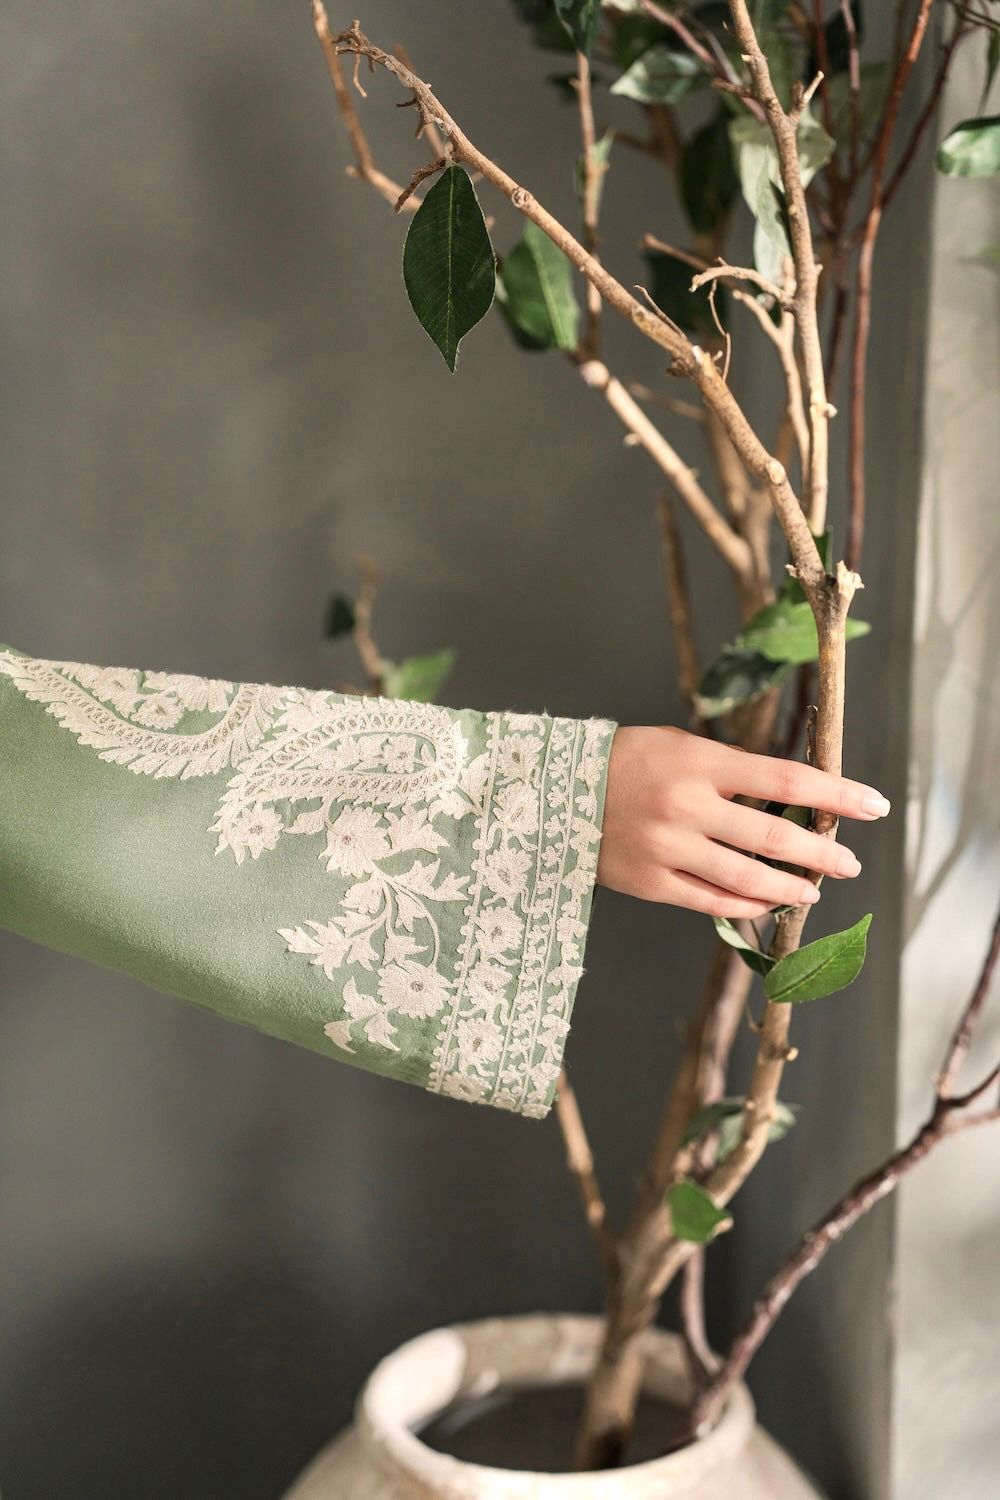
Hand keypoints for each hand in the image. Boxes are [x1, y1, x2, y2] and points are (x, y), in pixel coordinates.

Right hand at [596, 726, 890, 918]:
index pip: (786, 781)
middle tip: (848, 861)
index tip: (874, 805)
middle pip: (775, 838)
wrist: (555, 791)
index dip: (837, 795)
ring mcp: (667, 848)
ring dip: (790, 888)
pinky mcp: (650, 882)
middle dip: (822, 853)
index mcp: (700, 763)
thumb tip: (794, 802)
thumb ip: (733, 772)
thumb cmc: (628, 760)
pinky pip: (711, 902)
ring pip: (747, 881)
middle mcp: (687, 807)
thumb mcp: (682, 747)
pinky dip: (747, 907)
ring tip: (813, 890)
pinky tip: (767, 903)